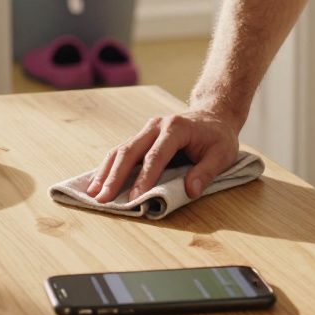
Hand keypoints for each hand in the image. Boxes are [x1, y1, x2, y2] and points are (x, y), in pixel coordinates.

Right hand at [85, 106, 239, 202]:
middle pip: (130, 151)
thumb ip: (205, 172)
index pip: (156, 155)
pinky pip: (122, 151)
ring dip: (105, 172)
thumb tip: (190, 191)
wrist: (214, 115)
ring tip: (92, 193)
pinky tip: (98, 182)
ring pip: (121, 150)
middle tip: (102, 199)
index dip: (144, 178)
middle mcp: (156, 126)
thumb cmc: (218, 137)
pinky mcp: (142, 137)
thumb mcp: (222, 154)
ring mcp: (147, 130)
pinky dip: (108, 167)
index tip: (134, 198)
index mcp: (176, 128)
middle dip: (114, 177)